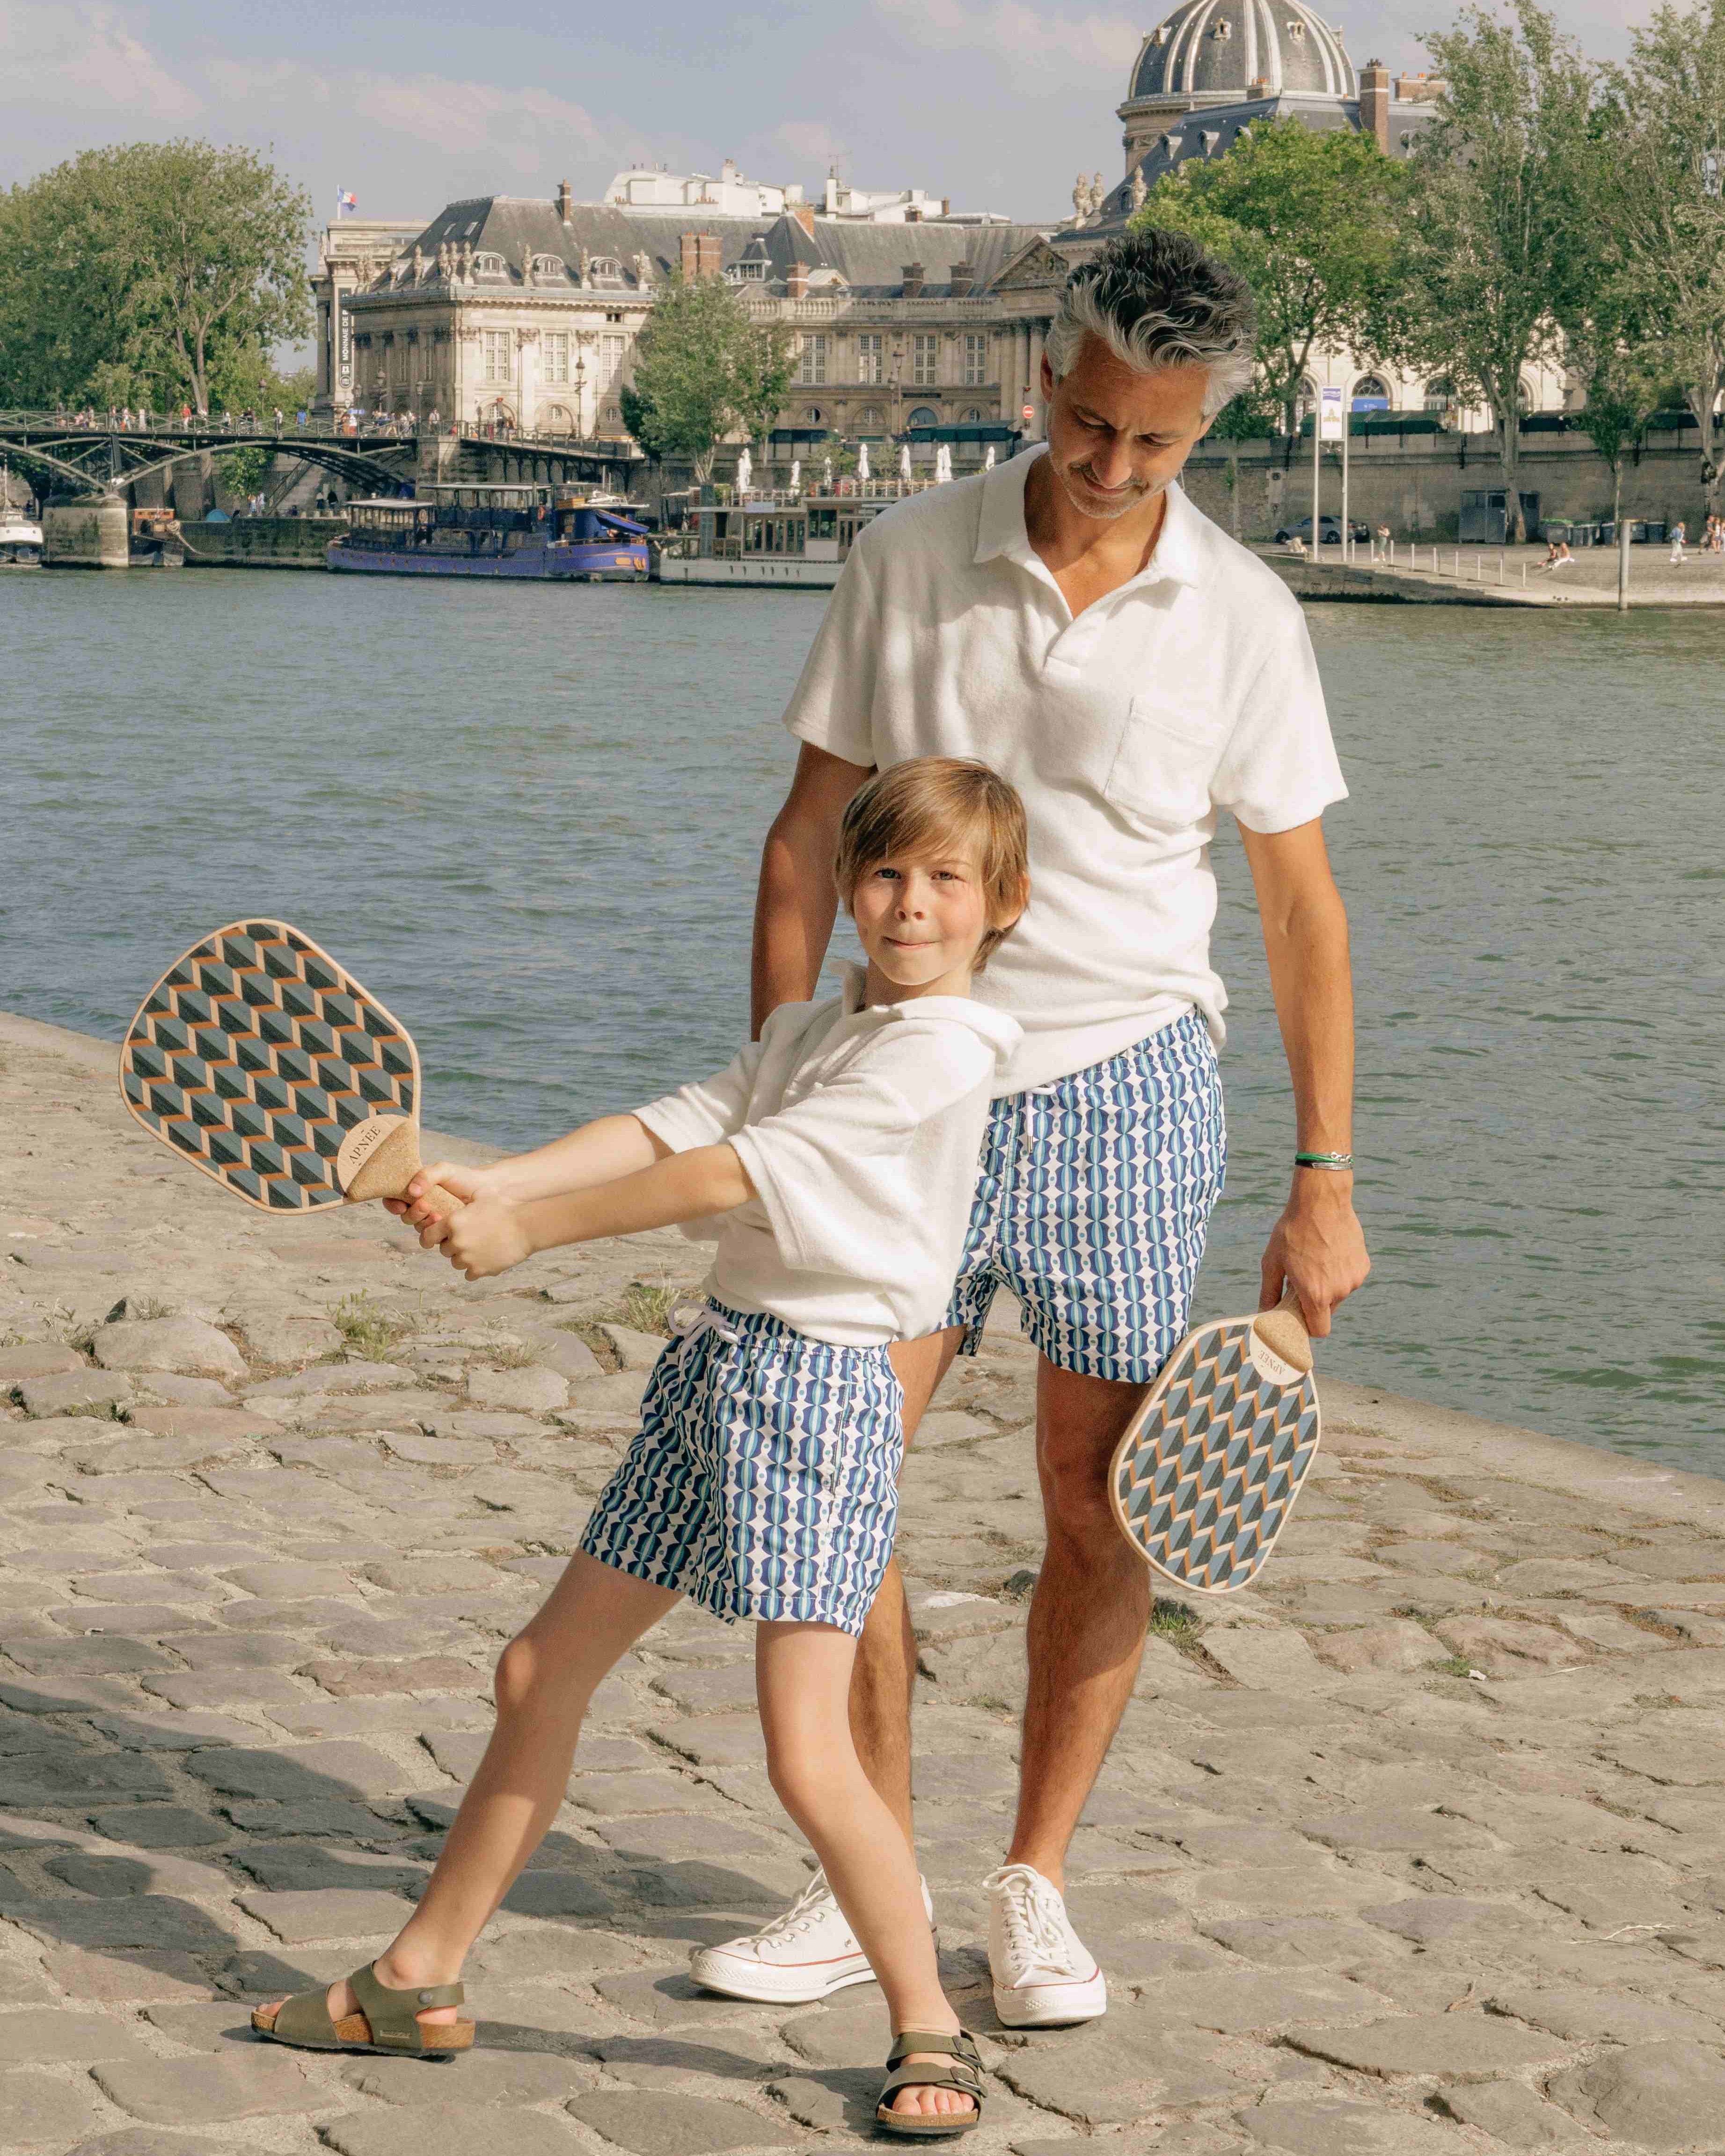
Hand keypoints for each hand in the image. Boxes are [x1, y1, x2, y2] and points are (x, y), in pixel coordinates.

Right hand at [384, 1161, 496, 1230]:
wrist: (488, 1190)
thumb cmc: (466, 1178)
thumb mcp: (444, 1170)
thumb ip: (426, 1175)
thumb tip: (411, 1191)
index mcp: (417, 1191)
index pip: (394, 1200)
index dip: (392, 1204)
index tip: (400, 1205)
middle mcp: (423, 1207)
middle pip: (405, 1217)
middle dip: (412, 1213)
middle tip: (425, 1206)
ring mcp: (433, 1221)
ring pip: (418, 1228)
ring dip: (424, 1223)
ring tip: (437, 1215)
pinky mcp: (444, 1232)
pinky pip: (432, 1239)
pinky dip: (434, 1233)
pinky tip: (444, 1223)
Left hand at [425, 1193, 532, 1280]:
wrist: (526, 1226)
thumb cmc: (506, 1209)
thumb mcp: (480, 1198)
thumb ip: (461, 1205)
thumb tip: (449, 1204)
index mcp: (453, 1222)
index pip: (427, 1236)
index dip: (431, 1238)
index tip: (435, 1240)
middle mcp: (456, 1241)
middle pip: (444, 1250)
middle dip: (454, 1247)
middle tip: (471, 1240)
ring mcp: (467, 1257)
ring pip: (456, 1263)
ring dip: (465, 1258)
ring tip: (481, 1249)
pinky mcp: (479, 1270)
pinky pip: (469, 1274)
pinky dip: (476, 1269)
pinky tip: (487, 1259)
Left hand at [1259, 1173, 1368, 1338]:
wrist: (1321, 1201)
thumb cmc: (1293, 1231)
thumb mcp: (1272, 1262)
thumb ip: (1268, 1292)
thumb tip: (1264, 1313)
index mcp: (1316, 1295)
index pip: (1320, 1330)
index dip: (1309, 1326)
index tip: (1299, 1314)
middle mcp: (1339, 1291)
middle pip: (1327, 1311)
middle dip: (1315, 1302)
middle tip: (1302, 1281)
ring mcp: (1354, 1278)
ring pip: (1340, 1294)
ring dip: (1329, 1285)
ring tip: (1316, 1261)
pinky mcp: (1363, 1265)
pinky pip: (1350, 1278)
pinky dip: (1340, 1272)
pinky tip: (1329, 1252)